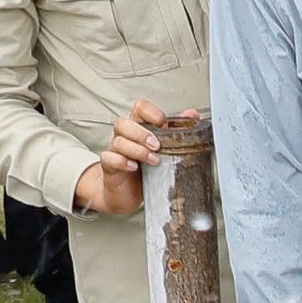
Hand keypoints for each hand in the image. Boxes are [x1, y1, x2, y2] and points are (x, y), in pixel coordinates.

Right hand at [70, 98, 166, 218]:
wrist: (128, 194)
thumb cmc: (145, 170)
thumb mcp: (164, 150)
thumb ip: (176, 131)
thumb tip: (192, 114)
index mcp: (138, 128)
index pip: (139, 108)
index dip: (151, 112)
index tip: (164, 124)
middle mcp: (124, 136)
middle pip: (123, 122)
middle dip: (142, 133)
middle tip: (157, 146)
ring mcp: (115, 151)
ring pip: (118, 141)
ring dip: (138, 150)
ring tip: (154, 161)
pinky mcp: (109, 167)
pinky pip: (108, 158)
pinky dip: (122, 161)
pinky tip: (134, 167)